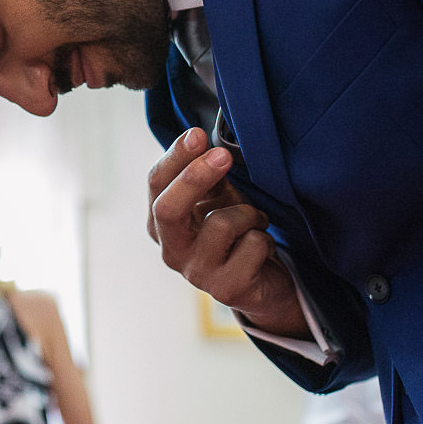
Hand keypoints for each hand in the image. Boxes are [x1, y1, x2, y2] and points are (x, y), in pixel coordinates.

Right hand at [146, 129, 305, 337]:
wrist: (263, 281)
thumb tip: (204, 142)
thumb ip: (207, 176)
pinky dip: (265, 238)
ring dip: (249, 214)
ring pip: (221, 224)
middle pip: (168, 208)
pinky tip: (263, 247)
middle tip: (223, 155)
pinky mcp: (226, 289)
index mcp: (162, 223)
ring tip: (256, 221)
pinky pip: (253, 246)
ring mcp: (196, 273)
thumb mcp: (218, 199)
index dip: (176, 157)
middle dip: (195, 177)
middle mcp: (171, 249)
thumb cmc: (236, 232)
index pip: (156, 184)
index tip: (197, 134)